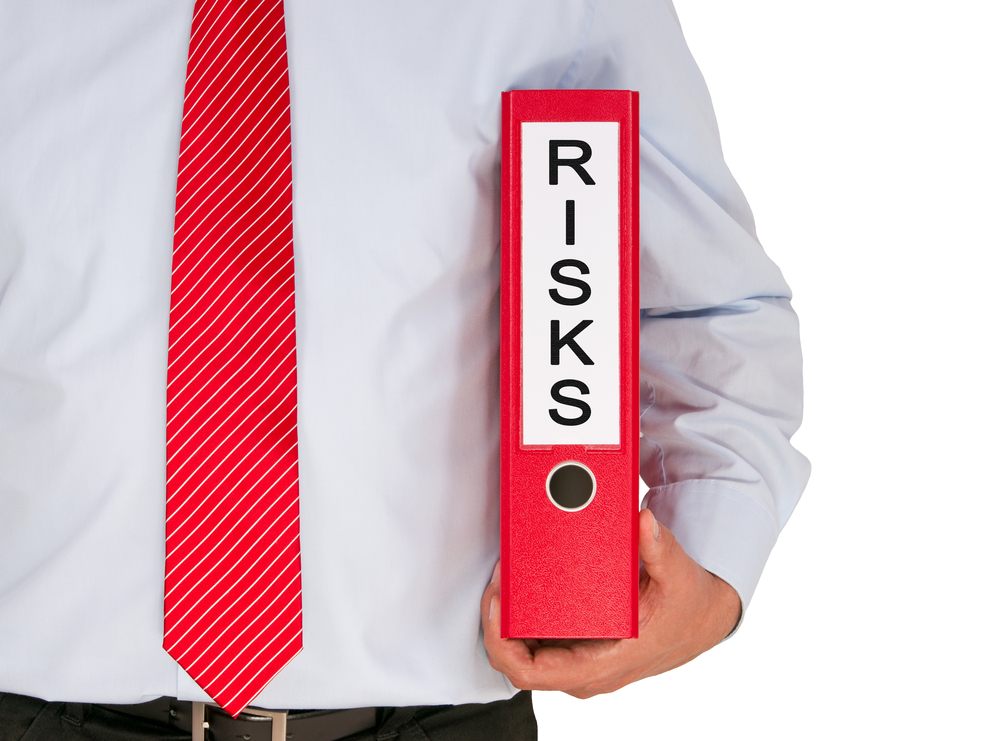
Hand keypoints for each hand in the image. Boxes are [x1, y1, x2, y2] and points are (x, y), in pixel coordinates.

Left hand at [480, 508, 740, 698]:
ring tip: (503, 578)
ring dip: (507, 620)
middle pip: (519, 661)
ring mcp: (580, 661)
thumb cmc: (687, 608)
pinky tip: (519, 588)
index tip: (496, 604)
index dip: (500, 641)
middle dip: (497, 622)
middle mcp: (586, 669)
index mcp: (602, 662)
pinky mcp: (580, 649)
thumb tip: (643, 521)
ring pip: (526, 653)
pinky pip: (538, 643)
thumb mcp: (677, 576)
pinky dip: (522, 618)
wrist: (702, 619)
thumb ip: (660, 548)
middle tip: (497, 580)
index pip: (531, 672)